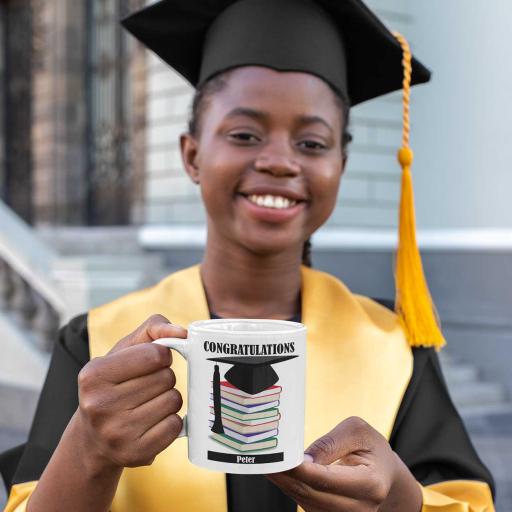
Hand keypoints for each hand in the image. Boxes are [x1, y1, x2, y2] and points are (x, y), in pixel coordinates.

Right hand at [75, 314, 186, 471]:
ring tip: (148, 403)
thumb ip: (153, 328)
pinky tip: (152, 421)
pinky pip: (175, 426)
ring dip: (168, 398)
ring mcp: (116, 433)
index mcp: (93, 374)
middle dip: (164, 377)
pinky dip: (170, 420)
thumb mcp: (124, 350)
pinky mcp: (134, 454)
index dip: (161, 355)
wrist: (93, 438)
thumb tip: (183, 332)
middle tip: (146, 386)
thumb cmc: (114, 383)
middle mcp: (99, 405)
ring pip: (174, 401)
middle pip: (166, 378)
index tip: (152, 361)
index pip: (156, 354)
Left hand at [266, 416, 421, 511]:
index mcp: (371, 484)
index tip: (279, 457)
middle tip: (263, 457)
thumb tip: (304, 457)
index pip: (327, 479)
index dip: (300, 469)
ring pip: (305, 501)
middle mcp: (360, 508)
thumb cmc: (371, 448)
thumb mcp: (357, 431)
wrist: (384, 474)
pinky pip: (305, 503)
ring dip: (283, 481)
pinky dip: (290, 486)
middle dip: (285, 475)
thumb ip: (330, 442)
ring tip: (265, 462)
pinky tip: (278, 471)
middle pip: (312, 493)